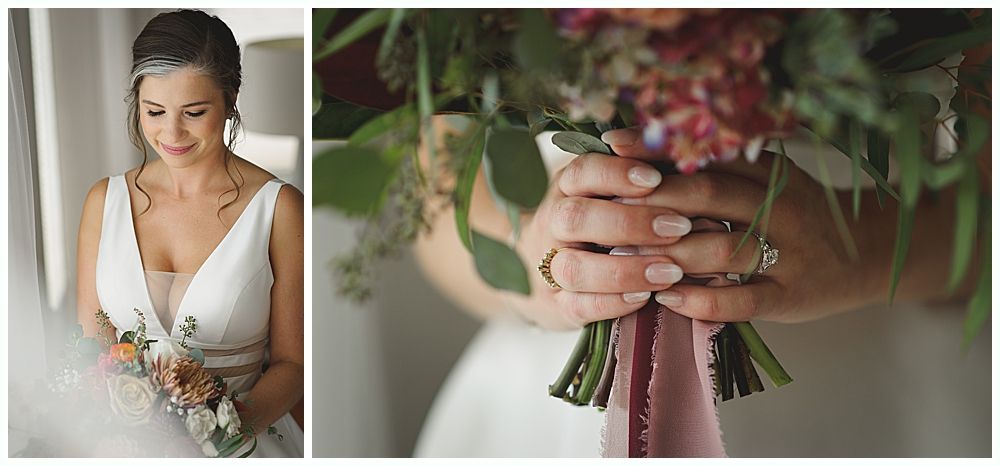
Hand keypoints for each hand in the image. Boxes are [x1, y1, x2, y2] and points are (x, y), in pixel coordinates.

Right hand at [515, 152, 693, 329]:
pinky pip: (578, 305)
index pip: (582, 172)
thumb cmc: (593, 221)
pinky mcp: (557, 305)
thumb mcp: (608, 191)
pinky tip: (645, 297)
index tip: (655, 179)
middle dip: (629, 222)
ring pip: (574, 267)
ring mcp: (549, 266)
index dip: (616, 173)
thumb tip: (685, 161)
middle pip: (575, 218)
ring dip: (625, 269)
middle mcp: (552, 224)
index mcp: (567, 188)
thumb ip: (640, 176)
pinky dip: (612, 303)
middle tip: (679, 227)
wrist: (536, 266)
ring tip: (670, 271)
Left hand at [602, 127, 898, 322]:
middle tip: (610, 207)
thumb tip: (645, 148)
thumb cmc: (798, 212)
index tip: (612, 145)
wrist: (867, 252)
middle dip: (654, 200)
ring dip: (668, 253)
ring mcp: (787, 253)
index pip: (706, 154)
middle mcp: (779, 207)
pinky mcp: (790, 295)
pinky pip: (741, 299)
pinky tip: (666, 297)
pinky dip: (700, 299)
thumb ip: (718, 165)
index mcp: (767, 171)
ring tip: (623, 258)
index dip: (657, 150)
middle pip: (709, 196)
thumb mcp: (766, 178)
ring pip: (721, 249)